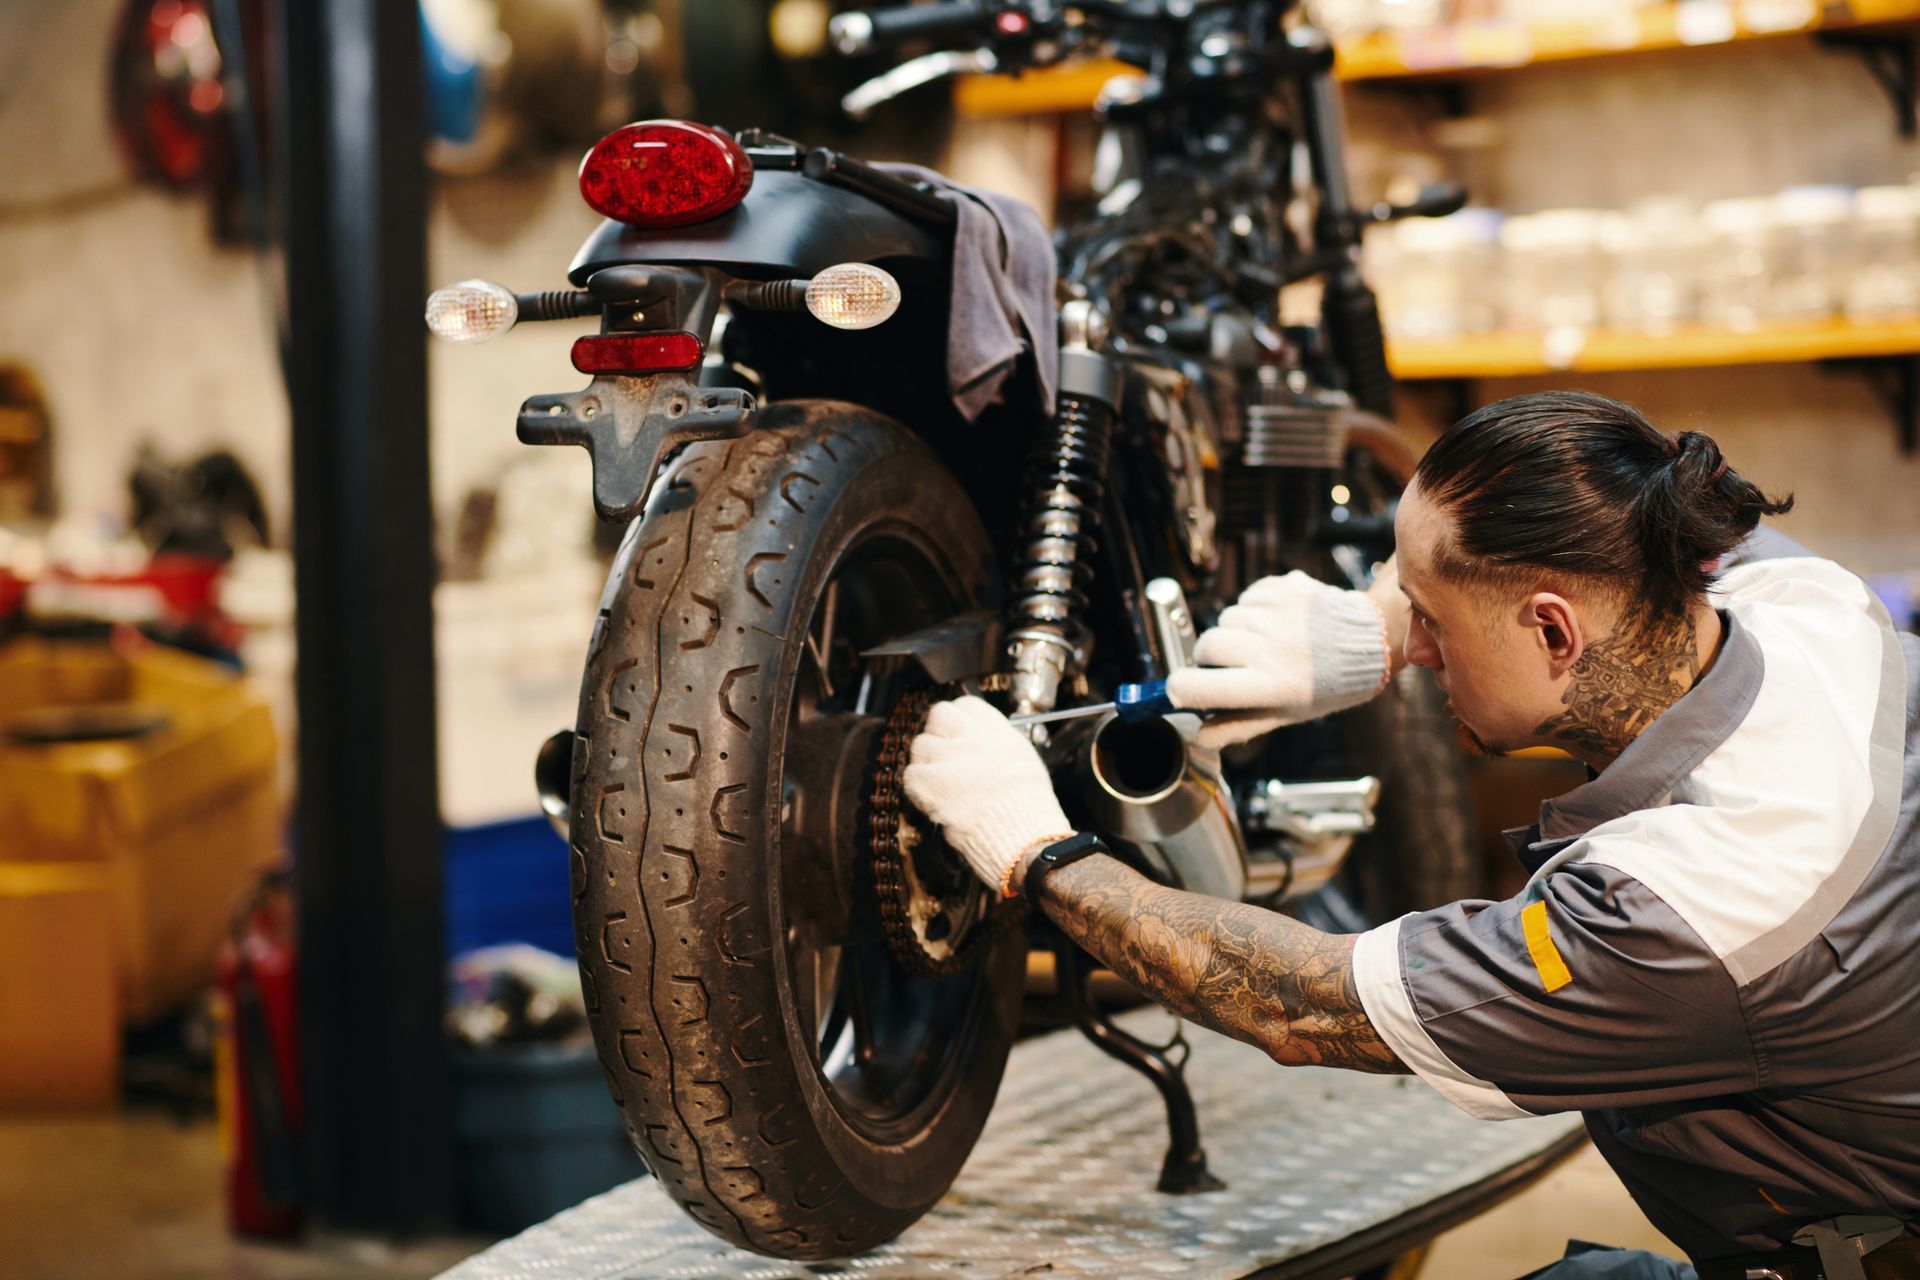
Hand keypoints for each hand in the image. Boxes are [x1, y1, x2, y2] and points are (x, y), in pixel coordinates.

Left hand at [904, 696, 1074, 896]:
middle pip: (939, 715)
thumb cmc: (1028, 809)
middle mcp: (973, 738)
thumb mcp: (1024, 762)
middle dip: (938, 733)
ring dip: (926, 762)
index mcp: (999, 732)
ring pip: (920, 744)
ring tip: (939, 782)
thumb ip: (998, 745)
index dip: (959, 720)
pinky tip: (932, 799)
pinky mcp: (932, 782)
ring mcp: (951, 757)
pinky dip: (918, 788)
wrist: (1023, 838)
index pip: (967, 705)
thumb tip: (981, 741)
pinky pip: (911, 774)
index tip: (957, 733)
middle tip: (943, 755)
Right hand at [1164, 571, 1389, 748]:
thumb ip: (1239, 725)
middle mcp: (1274, 648)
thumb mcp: (1287, 714)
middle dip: (1207, 656)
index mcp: (1273, 686)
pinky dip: (1253, 609)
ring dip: (1234, 631)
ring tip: (1263, 642)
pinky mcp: (1286, 588)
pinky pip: (1247, 597)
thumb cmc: (1328, 685)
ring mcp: (1280, 614)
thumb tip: (1199, 735)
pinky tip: (1275, 622)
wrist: (1370, 642)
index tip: (1179, 691)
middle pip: (1207, 645)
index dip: (1181, 689)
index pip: (1202, 687)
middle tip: (1228, 665)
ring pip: (1226, 618)